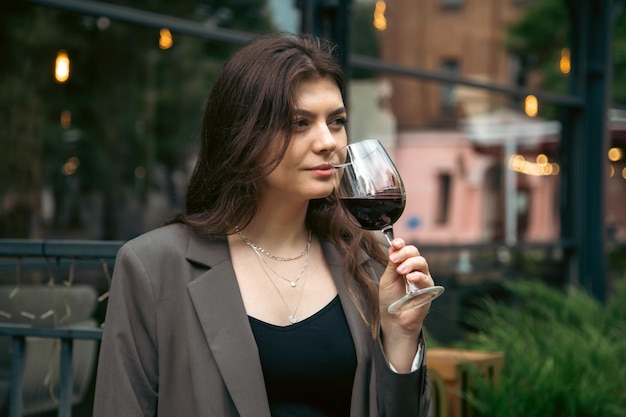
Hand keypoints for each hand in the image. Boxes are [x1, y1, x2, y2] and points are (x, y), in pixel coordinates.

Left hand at [378, 238, 432, 370]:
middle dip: (405, 253)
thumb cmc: (390, 299)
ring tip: (401, 271)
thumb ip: (392, 264)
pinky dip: (418, 276)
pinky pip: (426, 278)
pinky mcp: (428, 289)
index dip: (401, 244)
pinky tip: (410, 278)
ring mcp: (423, 278)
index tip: (395, 244)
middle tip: (394, 259)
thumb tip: (393, 247)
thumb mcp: (387, 279)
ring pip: (422, 262)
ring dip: (410, 263)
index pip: (405, 249)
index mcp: (403, 264)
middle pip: (415, 253)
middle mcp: (414, 269)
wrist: (394, 319)